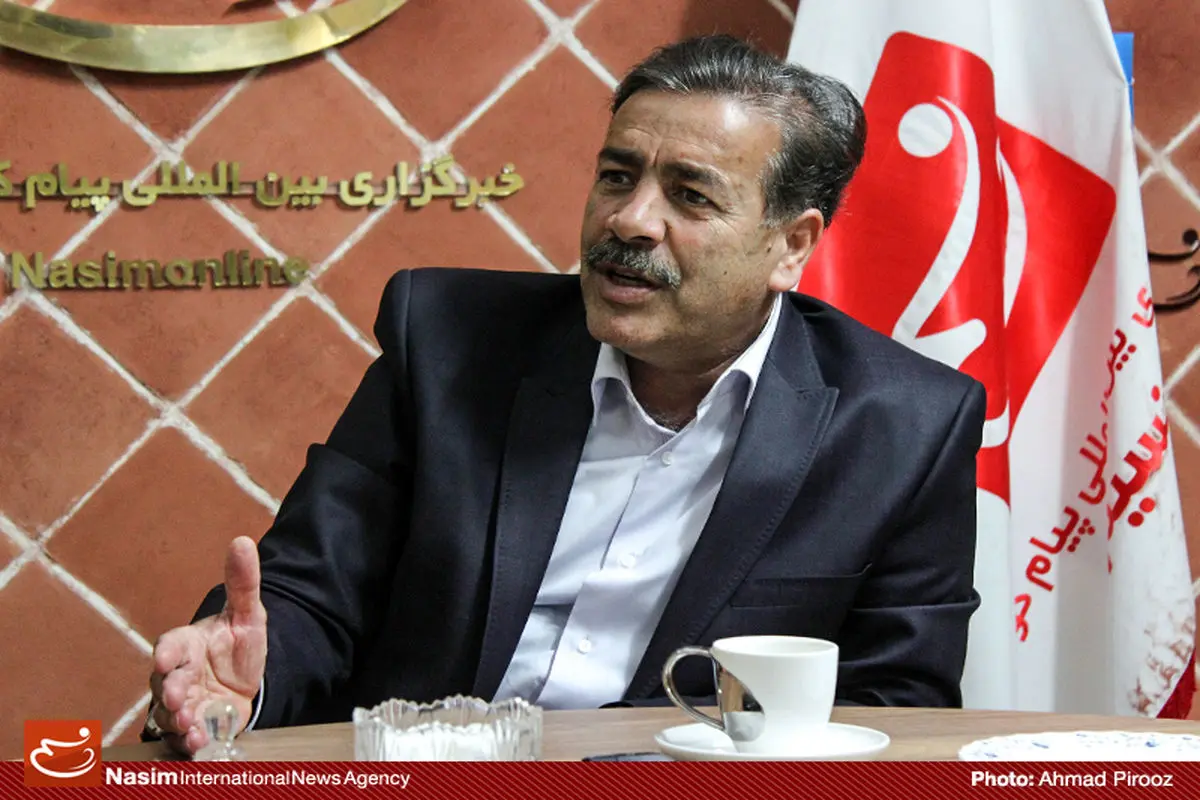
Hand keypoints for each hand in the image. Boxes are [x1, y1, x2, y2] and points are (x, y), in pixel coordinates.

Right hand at [147, 536, 266, 754]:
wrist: (248, 681)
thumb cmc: (239, 646)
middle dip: (170, 690)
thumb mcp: (248, 614)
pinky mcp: (191, 726)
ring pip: (168, 712)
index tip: (165, 657)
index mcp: (187, 644)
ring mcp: (181, 702)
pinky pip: (180, 735)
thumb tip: (242, 541)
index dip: (166, 652)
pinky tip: (197, 741)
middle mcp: (177, 674)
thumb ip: (243, 582)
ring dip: (177, 719)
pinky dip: (186, 739)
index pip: (170, 645)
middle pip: (164, 682)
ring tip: (191, 723)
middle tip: (179, 697)